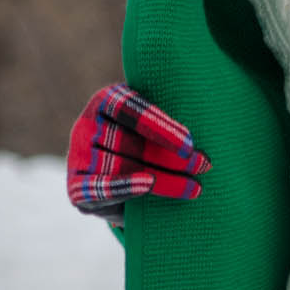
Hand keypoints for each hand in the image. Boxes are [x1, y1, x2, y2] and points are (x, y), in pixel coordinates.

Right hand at [67, 83, 210, 216]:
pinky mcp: (76, 188)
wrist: (120, 183)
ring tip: (195, 187)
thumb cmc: (149, 143)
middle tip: (204, 166)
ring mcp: (78, 157)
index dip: (159, 126)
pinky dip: (123, 186)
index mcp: (105, 100)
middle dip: (170, 157)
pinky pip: (98, 188)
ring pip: (122, 166)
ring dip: (162, 179)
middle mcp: (86, 125)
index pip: (129, 108)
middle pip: (130, 142)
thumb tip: (212, 113)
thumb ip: (170, 117)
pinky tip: (148, 185)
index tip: (190, 143)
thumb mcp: (156, 123)